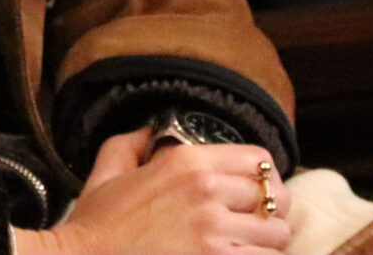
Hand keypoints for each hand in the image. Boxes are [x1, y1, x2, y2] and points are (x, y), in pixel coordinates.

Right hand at [18, 132, 291, 254]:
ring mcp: (214, 234)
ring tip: (250, 251)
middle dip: (271, 215)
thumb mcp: (107, 173)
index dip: (266, 179)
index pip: (259, 160)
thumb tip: (149, 130)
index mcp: (186, 162)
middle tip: (257, 228)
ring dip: (268, 246)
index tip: (259, 195)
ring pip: (278, 236)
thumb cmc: (95, 228)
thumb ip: (131, 143)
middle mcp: (206, 192)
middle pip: (276, 199)